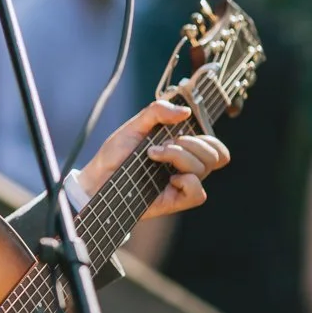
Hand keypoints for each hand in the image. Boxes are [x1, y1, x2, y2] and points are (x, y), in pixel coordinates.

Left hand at [76, 99, 229, 219]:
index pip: (214, 146)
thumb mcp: (134, 125)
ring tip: (153, 155)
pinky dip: (186, 181)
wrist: (98, 176)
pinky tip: (168, 179)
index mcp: (182, 149)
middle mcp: (185, 167)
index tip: (182, 131)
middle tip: (163, 144)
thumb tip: (185, 111)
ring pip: (203, 169)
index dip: (209, 138)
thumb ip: (157, 112)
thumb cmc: (116, 153)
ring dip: (180, 157)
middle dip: (190, 144)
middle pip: (214, 156)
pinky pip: (198, 194)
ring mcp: (180, 184)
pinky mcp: (174, 201)